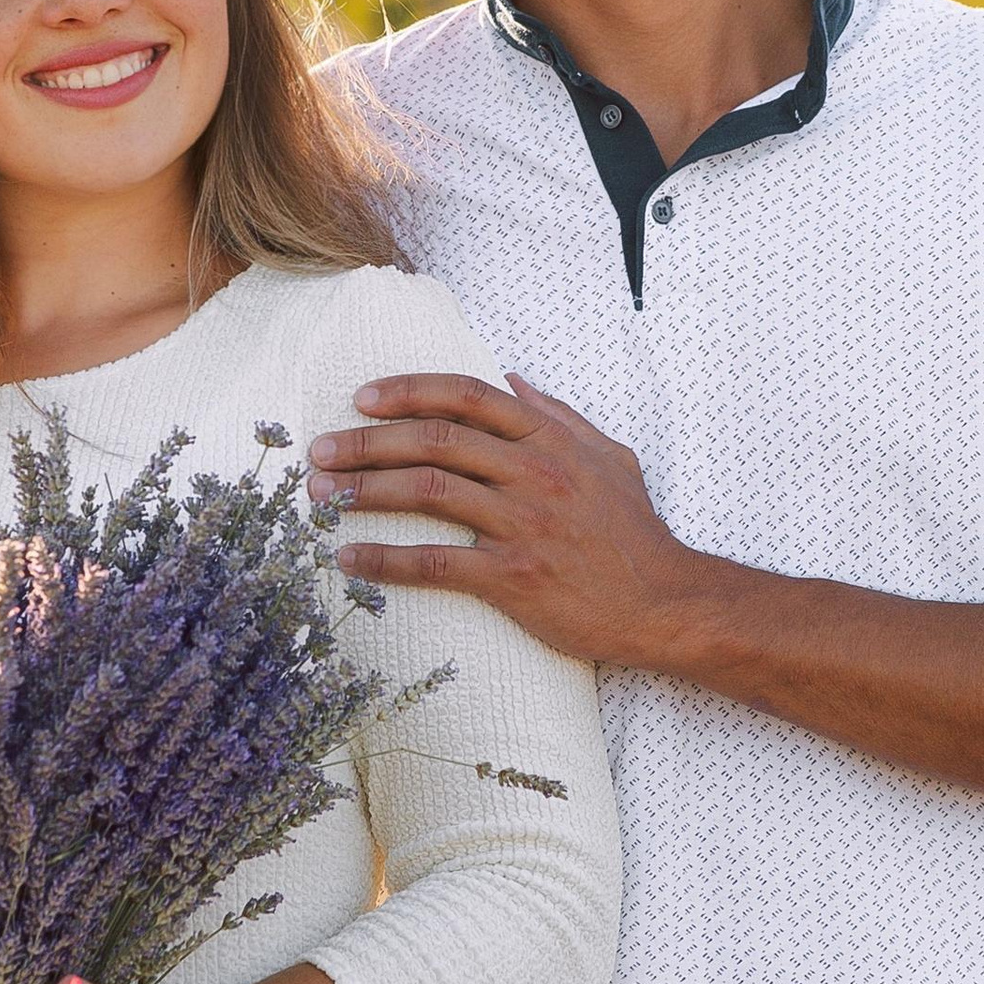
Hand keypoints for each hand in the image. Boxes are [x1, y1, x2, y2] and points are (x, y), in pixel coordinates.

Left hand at [307, 371, 703, 668]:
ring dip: (363, 489)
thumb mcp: (611, 457)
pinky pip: (435, 563)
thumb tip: (513, 379)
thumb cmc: (635, 533)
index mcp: (550, 440)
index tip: (362, 398)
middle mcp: (533, 473)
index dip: (409, 391)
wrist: (664, 603)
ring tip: (319, 495)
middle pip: (434, 439)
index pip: (467, 398)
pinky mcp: (513, 578)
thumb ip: (559, 416)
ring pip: (427, 490)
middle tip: (320, 450)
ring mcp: (523, 524)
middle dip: (367, 441)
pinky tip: (349, 558)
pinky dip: (385, 559)